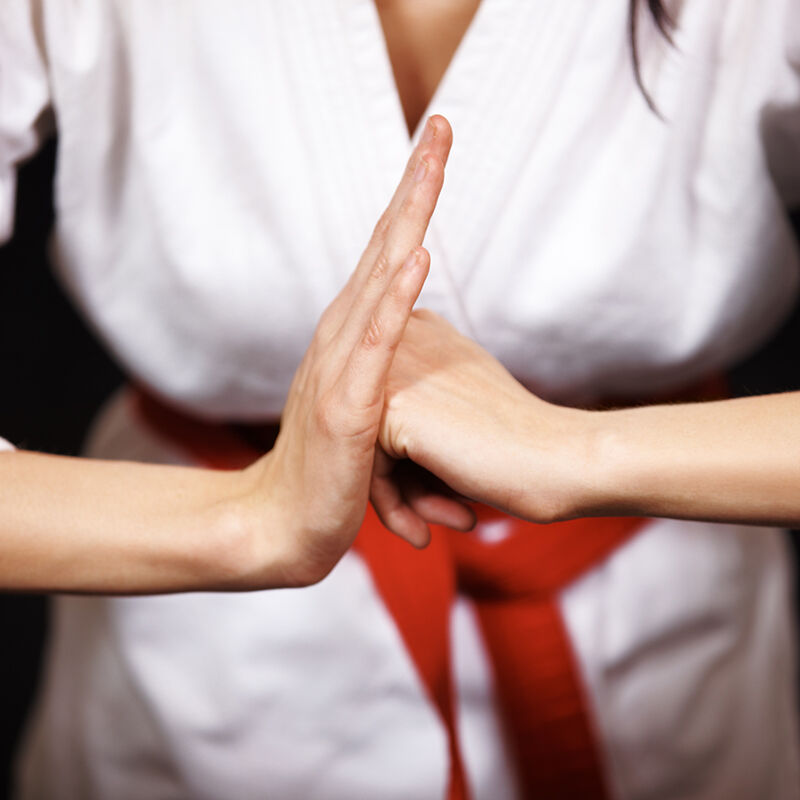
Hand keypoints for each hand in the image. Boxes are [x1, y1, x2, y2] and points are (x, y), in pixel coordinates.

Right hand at [246, 116, 454, 586]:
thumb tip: (407, 331)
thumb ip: (385, 362)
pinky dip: (392, 300)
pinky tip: (412, 258)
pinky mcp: (346, 409)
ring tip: (432, 169)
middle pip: (383, 247)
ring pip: (377, 283)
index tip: (439, 147)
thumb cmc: (331, 466)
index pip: (389, 252)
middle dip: (413, 185)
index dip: (413, 199)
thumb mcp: (365, 402)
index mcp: (353, 335)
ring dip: (406, 223)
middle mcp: (341, 337)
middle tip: (441, 127)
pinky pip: (372, 347)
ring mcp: (340, 369)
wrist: (287, 523)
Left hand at [375, 311, 591, 528]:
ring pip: (363, 451)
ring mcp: (392, 371)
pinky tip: (427, 531)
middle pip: (366, 427)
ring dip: (399, 499)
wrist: (555, 458)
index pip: (377, 404)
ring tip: (435, 524)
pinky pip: (369, 471)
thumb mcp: (458, 406)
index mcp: (418, 331)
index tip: (435, 491)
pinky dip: (396, 507)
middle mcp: (400, 341)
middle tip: (435, 517)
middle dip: (398, 482)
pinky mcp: (391, 407)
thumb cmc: (514, 444)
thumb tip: (379, 443)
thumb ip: (418, 402)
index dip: (402, 456)